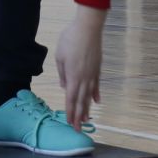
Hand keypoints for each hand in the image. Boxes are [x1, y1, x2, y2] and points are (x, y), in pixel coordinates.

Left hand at [54, 8, 104, 128]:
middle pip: (80, 101)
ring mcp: (92, 74)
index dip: (70, 112)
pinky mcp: (97, 68)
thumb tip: (64, 86)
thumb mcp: (60, 56)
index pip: (70, 99)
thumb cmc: (70, 39)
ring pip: (89, 96)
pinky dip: (95, 94)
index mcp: (72, 76)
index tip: (70, 123)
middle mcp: (84, 78)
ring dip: (87, 109)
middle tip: (78, 129)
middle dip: (78, 116)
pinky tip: (96, 102)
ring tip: (86, 120)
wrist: (88, 27)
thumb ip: (62, 73)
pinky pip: (96, 85)